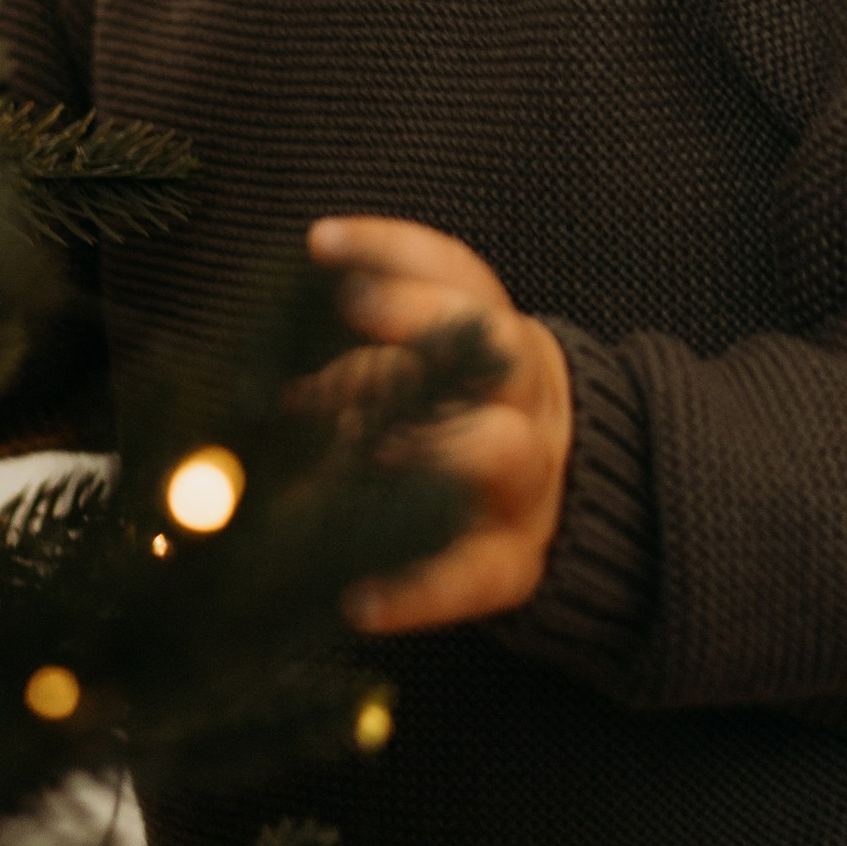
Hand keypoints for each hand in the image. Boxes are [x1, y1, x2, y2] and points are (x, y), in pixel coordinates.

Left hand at [301, 216, 572, 633]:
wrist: (583, 510)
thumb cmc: (471, 425)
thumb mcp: (439, 379)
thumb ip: (366, 368)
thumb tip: (263, 379)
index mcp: (502, 340)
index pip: (457, 275)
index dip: (391, 249)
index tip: (318, 242)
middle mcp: (524, 401)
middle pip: (497, 345)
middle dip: (424, 323)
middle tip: (352, 313)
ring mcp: (526, 484)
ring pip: (503, 449)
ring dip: (433, 442)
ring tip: (372, 449)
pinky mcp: (515, 565)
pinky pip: (474, 576)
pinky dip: (418, 591)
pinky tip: (358, 604)